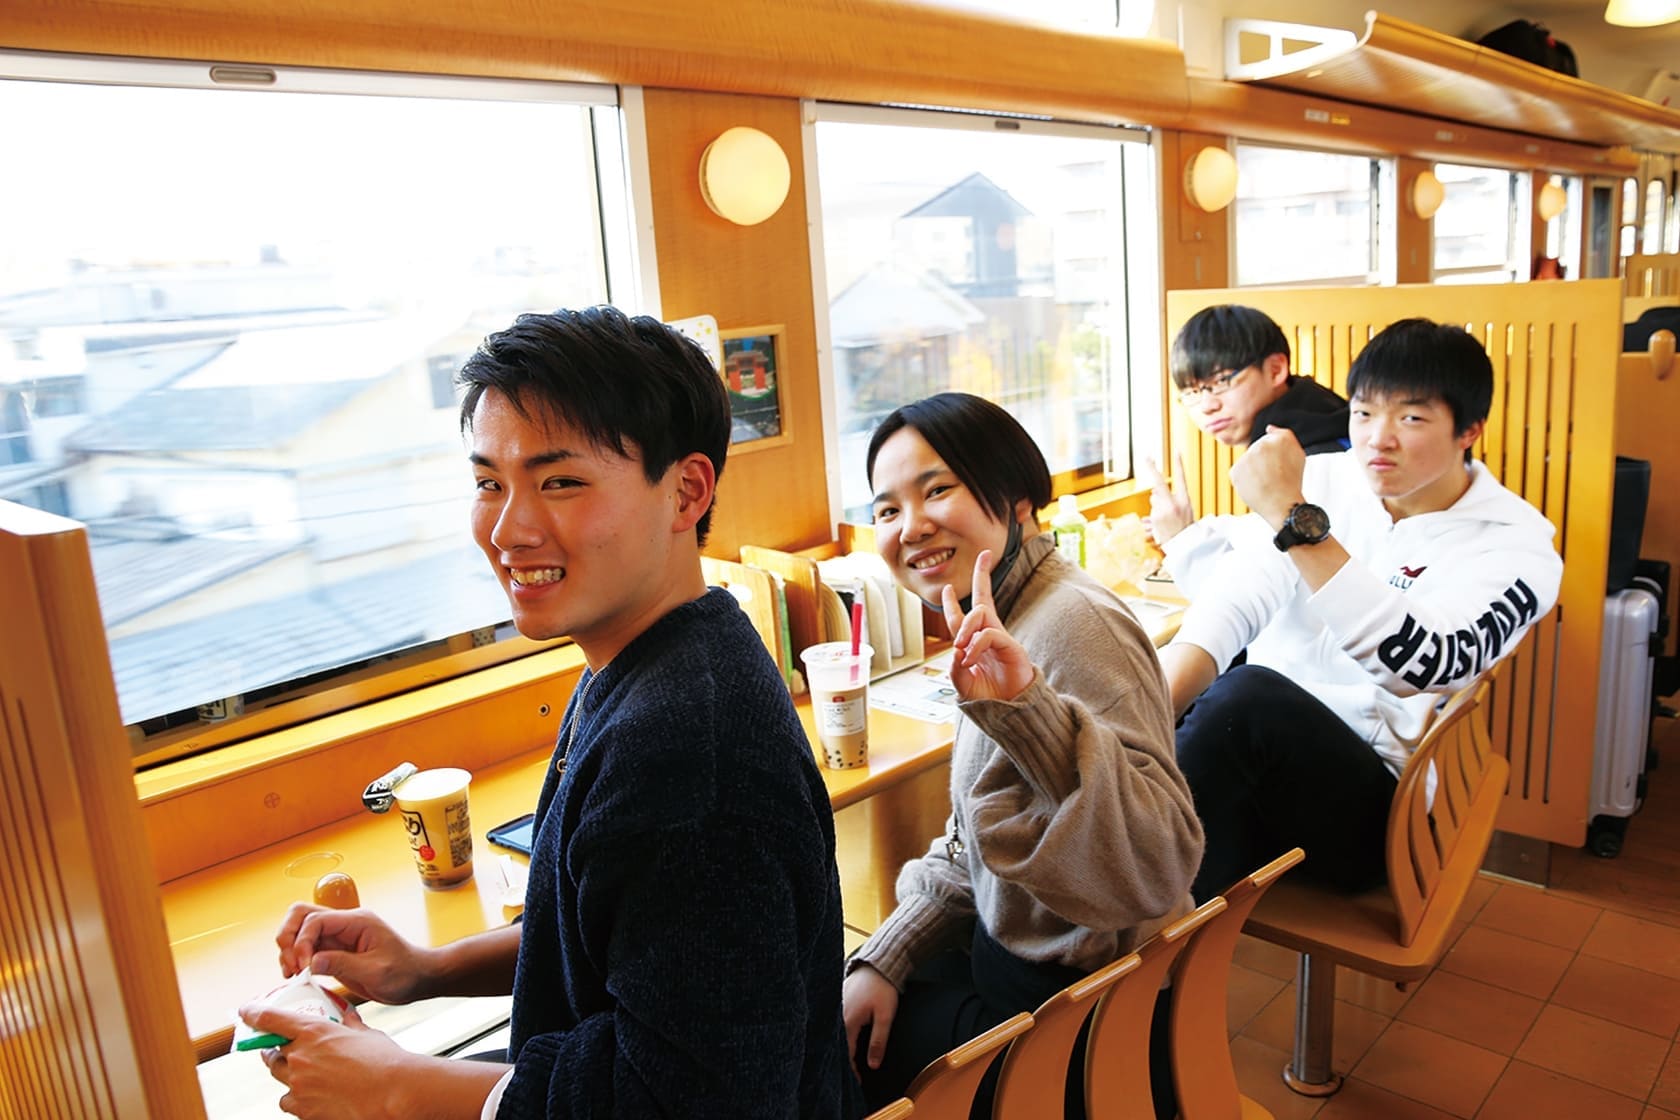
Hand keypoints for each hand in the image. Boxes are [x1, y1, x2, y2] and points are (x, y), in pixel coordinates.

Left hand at [243, 1002, 411, 1119]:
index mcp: (313, 1032)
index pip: (270, 1019)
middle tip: (278, 1049)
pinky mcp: (304, 1110)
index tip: (245, 1012)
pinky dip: (296, 1098)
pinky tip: (311, 1096)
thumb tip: (347, 1014)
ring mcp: (299, 1086)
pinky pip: (289, 1102)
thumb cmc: (386, 1061)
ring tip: (300, 1075)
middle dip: (273, 1051)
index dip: (253, 1014)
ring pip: (280, 1079)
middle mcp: (299, 1058)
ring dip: (286, 1075)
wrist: (394, 1095)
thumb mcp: (367, 1034)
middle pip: (271, 1054)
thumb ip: (350, 1024)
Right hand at [276, 903, 429, 1004]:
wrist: (418, 979)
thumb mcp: (375, 972)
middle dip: (288, 938)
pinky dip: (296, 959)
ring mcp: (338, 936)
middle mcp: (344, 924)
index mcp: (357, 921)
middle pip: (301, 914)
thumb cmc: (404, 973)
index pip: (316, 919)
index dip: (302, 942)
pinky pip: (307, 947)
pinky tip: (298, 976)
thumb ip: (342, 965)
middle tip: (290, 966)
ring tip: (291, 973)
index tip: (304, 967)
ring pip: (300, 929)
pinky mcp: (334, 950)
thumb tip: (311, 962)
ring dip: (288, 949)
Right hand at [842, 964, 899, 1075]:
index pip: (846, 1053)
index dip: (852, 1070)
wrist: (877, 964)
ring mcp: (835, 1007)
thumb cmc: (882, 989)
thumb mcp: (885, 1017)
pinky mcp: (837, 1002)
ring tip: (847, 1061)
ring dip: (842, 1047)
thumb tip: (873, 1065)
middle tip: (851, 1074)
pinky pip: (836, 1024)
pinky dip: (840, 1035)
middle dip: (844, 1060)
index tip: (858, 1082)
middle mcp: (837, 1016)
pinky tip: (845, 1041)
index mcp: (848, 1021)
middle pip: (838, 1045)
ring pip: (835, 1035)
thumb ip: (878, 1041)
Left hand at [941, 549, 1033, 702]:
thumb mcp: (962, 684)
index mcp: (973, 642)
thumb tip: (955, 650)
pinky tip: (970, 660)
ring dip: (964, 628)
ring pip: (979, 613)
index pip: (961, 617)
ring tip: (960, 648)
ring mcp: (1000, 638)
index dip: (952, 602)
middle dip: (982, 575)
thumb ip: (955, 668)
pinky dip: (975, 645)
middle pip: (982, 598)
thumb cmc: (988, 698)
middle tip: (985, 555)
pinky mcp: (1011, 646)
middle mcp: (987, 634)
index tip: (947, 588)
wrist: (1008, 712)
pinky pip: (988, 634)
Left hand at [1141, 453, 1194, 546]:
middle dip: (1152, 469)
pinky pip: (1152, 510)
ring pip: (1154, 500)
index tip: (1176, 450)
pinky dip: (1155, 515)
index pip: (1182, 478)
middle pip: (1159, 484)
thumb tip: (1153, 492)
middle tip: (1147, 456)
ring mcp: (1164, 510)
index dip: (1179, 464)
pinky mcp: (1155, 518)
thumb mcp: (1185, 509)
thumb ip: (1171, 498)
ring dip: (1157, 505)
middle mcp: (1174, 503)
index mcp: (1185, 499)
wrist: (1185, 545)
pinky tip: (1162, 523)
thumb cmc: (1185, 526)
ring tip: (1167, 518)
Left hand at [1229, 426, 1306, 528]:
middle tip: (1274, 476)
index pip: (1269, 441)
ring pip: (1247, 462)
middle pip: (1257, 451)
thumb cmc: (1292, 481)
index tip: (1281, 466)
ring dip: (1253, 470)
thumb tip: (1269, 428)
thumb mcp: (1298, 454)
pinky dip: (1244, 480)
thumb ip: (1284, 435)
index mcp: (1280, 439)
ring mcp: (1247, 457)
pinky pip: (1238, 472)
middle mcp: (1262, 444)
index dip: (1275, 456)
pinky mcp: (1235, 470)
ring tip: (1266, 483)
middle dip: (1263, 462)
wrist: (1283, 504)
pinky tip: (1256, 487)